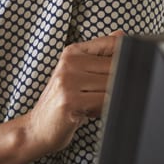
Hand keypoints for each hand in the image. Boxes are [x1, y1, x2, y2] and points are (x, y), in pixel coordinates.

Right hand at [24, 32, 122, 153]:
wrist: (38, 128)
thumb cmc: (61, 102)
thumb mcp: (77, 74)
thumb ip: (99, 55)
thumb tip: (121, 35)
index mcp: (72, 53)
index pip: (112, 44)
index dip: (125, 59)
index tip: (120, 73)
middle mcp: (69, 63)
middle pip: (116, 67)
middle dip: (118, 84)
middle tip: (100, 96)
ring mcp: (68, 81)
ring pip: (112, 85)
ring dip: (110, 99)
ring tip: (93, 104)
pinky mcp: (70, 100)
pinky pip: (105, 101)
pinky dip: (104, 109)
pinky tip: (90, 112)